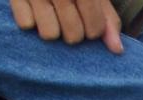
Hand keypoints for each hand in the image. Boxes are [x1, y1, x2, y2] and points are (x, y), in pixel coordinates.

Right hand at [9, 0, 123, 53]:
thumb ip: (107, 18)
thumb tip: (117, 49)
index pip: (95, 28)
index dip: (94, 31)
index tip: (90, 23)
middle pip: (73, 36)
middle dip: (74, 33)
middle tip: (69, 18)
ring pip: (50, 35)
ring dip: (52, 29)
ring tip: (52, 15)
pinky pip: (26, 24)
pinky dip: (30, 19)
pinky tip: (34, 7)